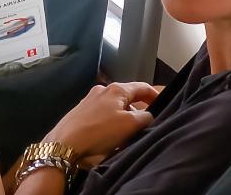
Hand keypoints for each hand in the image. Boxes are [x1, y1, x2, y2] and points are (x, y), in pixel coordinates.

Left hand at [43, 82, 159, 163]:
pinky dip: (112, 124)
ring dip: (125, 120)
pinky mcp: (81, 113)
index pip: (142, 87)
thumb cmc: (100, 131)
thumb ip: (145, 117)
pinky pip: (104, 116)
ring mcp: (90, 101)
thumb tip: (148, 115)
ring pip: (116, 108)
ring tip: (129, 136)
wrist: (65, 143)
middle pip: (128, 98)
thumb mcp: (130, 124)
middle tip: (147, 126)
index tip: (164, 106)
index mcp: (116, 89)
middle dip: (139, 111)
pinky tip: (112, 138)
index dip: (155, 95)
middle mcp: (102, 90)